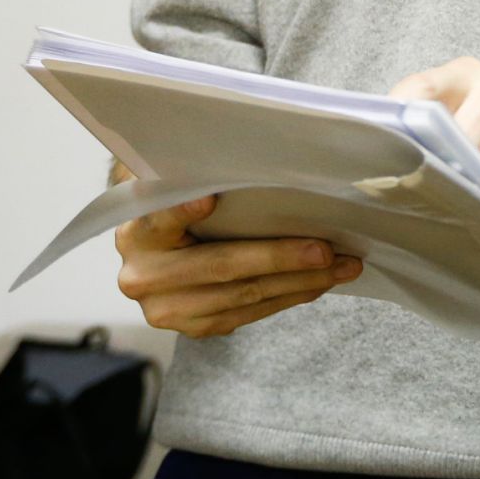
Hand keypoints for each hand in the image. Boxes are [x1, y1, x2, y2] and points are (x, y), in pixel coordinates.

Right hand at [115, 195, 361, 337]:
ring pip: (243, 297)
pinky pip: (248, 314)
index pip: (161, 217)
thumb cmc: (185, 209)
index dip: (183, 210)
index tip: (209, 199)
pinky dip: (288, 296)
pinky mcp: (193, 326)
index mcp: (138, 231)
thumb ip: (201, 177)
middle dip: (281, 258)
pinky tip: (319, 282)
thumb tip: (254, 152)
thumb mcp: (182, 189)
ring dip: (300, 283)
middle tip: (326, 250)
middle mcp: (143, 276)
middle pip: (221, 266)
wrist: (162, 252)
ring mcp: (166, 309)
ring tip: (342, 267)